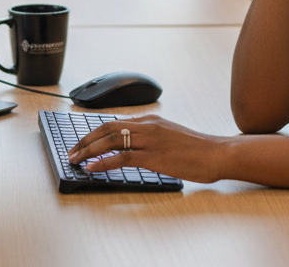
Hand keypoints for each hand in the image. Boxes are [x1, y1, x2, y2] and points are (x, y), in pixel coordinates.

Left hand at [67, 114, 229, 183]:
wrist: (216, 153)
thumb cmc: (197, 149)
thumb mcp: (171, 137)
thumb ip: (152, 138)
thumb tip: (134, 149)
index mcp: (151, 120)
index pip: (116, 122)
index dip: (95, 132)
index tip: (83, 141)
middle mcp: (148, 126)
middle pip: (108, 127)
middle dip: (86, 139)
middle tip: (72, 150)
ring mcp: (150, 140)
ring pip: (112, 140)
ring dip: (90, 149)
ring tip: (76, 159)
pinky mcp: (154, 156)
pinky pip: (123, 157)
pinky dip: (104, 162)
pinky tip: (93, 167)